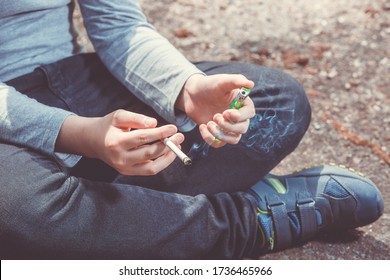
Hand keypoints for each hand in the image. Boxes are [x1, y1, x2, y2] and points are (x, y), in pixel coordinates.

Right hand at [56, 109, 183, 175]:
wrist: (93, 141)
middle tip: (179, 136)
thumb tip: (154, 123)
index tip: (173, 128)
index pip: (143, 138)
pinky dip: (162, 163)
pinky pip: (149, 171)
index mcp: (116, 142)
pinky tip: (168, 153)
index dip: (161, 133)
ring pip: (152, 167)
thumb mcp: (120, 116)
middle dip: (168, 145)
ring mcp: (124, 168)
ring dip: (168, 156)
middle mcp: (120, 158)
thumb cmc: (109, 126)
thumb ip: (137, 118)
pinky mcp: (127, 172)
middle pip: (149, 153)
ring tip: (177, 145)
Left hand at [176, 74, 254, 147]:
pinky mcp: (218, 134)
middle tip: (215, 116)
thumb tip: (250, 84)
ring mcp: (229, 127)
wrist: (193, 95)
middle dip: (228, 126)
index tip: (226, 113)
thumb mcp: (222, 81)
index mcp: (243, 104)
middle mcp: (239, 117)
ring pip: (233, 139)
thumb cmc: (209, 85)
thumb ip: (236, 81)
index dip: (240, 116)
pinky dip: (210, 138)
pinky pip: (218, 143)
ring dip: (221, 134)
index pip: (249, 114)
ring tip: (208, 123)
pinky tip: (202, 126)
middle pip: (242, 129)